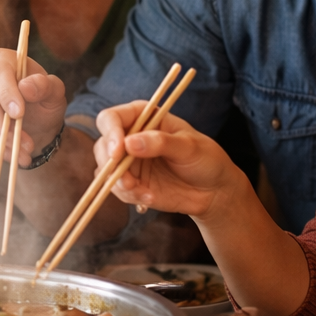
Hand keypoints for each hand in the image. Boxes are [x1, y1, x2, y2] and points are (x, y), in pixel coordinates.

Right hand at [0, 49, 66, 166]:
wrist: (33, 119)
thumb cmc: (43, 99)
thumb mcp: (54, 92)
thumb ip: (46, 86)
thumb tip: (26, 87)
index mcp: (2, 59)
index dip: (7, 94)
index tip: (18, 114)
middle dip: (3, 126)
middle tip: (24, 144)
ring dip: (3, 141)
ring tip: (25, 153)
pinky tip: (12, 149)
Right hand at [94, 101, 244, 219]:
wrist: (214, 191)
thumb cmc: (206, 159)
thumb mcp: (190, 147)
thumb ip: (161, 142)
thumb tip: (130, 144)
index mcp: (143, 117)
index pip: (112, 118)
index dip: (110, 132)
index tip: (118, 151)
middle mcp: (130, 137)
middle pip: (102, 145)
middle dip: (110, 164)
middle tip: (128, 181)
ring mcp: (128, 162)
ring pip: (104, 170)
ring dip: (118, 184)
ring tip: (143, 192)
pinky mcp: (130, 183)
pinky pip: (115, 189)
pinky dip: (129, 196)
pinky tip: (150, 198)